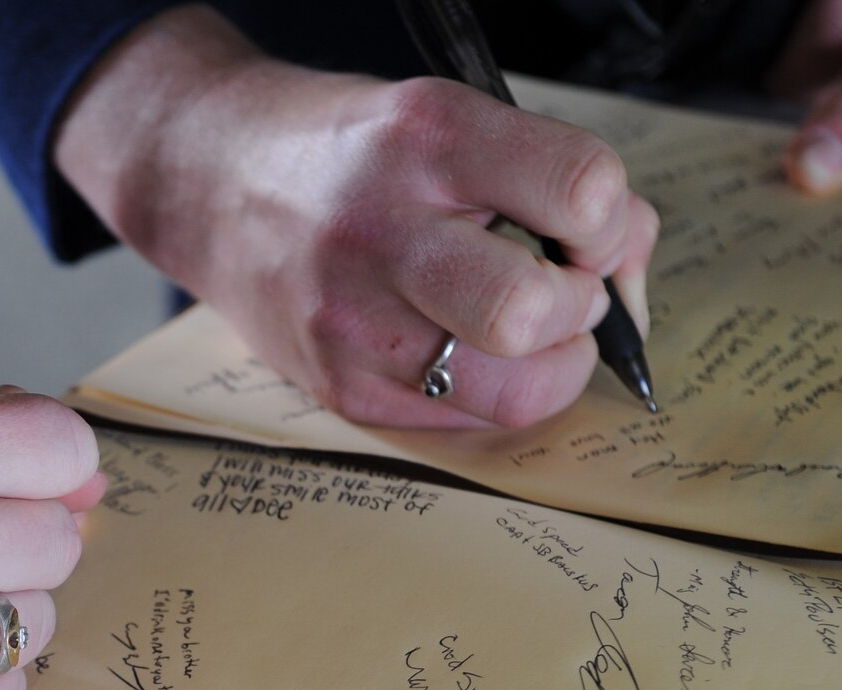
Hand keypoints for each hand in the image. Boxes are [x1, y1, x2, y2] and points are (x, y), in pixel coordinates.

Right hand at [54, 8, 658, 429]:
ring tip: (526, 333)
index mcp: (426, 139)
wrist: (212, 183)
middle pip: (532, 309)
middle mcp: (382, 230)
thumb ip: (551, 176)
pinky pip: (460, 420)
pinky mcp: (337, 385)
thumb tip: (629, 262)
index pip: (580, 191)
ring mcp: (351, 319)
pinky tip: (464, 350)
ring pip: (508, 388)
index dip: (609, 221)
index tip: (587, 226)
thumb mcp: (447, 118)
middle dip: (579, 306)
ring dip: (549, 366)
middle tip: (560, 290)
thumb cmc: (348, 154)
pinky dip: (489, 392)